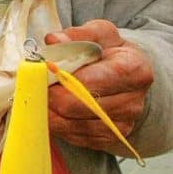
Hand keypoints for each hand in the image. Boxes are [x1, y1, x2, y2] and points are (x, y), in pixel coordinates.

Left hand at [45, 20, 152, 153]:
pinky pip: (77, 138)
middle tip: (37, 87)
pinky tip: (55, 112)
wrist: (129, 75)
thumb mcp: (98, 34)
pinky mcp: (111, 139)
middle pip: (78, 106)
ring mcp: (124, 124)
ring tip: (42, 99)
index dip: (61, 78)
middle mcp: (133, 101)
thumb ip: (75, 36)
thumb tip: (52, 41)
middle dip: (52, 97)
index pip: (90, 80)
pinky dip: (60, 126)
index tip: (43, 71)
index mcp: (135, 70)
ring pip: (75, 125)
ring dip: (52, 114)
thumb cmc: (111, 52)